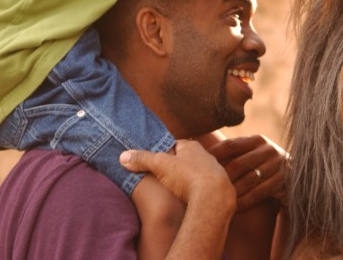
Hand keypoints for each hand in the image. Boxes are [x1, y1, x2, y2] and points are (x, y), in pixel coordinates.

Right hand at [120, 139, 235, 206]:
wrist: (214, 197)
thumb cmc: (188, 176)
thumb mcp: (160, 165)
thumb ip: (143, 159)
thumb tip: (123, 156)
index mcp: (192, 146)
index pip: (175, 145)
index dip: (165, 152)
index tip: (155, 160)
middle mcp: (205, 156)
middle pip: (187, 159)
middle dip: (176, 166)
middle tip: (163, 176)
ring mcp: (214, 172)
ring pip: (197, 172)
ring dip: (188, 179)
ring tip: (176, 189)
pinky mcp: (218, 188)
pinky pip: (204, 186)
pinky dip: (197, 190)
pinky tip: (190, 197)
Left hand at [198, 133, 288, 209]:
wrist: (296, 182)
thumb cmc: (266, 170)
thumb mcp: (255, 156)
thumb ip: (237, 154)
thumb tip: (202, 154)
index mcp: (258, 140)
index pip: (231, 145)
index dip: (213, 154)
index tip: (196, 163)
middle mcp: (269, 149)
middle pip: (238, 164)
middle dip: (221, 178)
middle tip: (205, 189)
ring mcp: (278, 164)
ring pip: (248, 180)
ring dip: (231, 193)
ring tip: (217, 201)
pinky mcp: (284, 180)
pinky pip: (259, 193)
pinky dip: (244, 201)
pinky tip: (233, 207)